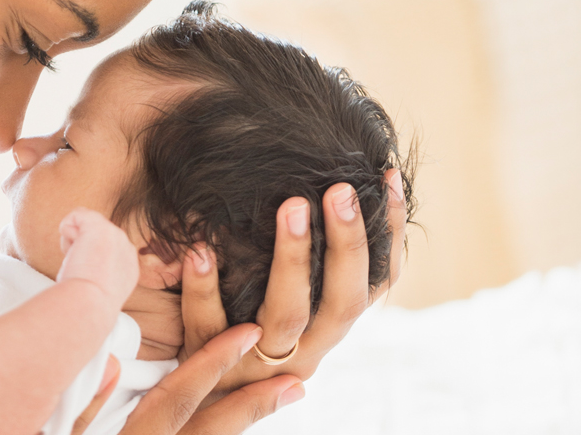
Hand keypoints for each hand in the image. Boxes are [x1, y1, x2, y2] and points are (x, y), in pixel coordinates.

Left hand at [58, 207, 139, 305]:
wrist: (90, 304)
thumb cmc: (86, 305)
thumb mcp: (98, 290)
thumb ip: (96, 273)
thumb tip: (79, 261)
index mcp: (128, 267)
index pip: (104, 251)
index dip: (88, 260)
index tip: (86, 279)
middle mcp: (126, 248)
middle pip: (95, 237)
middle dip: (82, 248)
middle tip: (79, 270)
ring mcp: (116, 235)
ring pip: (85, 225)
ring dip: (73, 241)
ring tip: (76, 261)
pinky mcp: (100, 226)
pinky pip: (77, 215)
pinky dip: (66, 228)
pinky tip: (71, 249)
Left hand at [126, 169, 408, 432]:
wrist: (192, 401)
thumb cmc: (240, 332)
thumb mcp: (284, 306)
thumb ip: (306, 268)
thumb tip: (326, 193)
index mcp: (328, 331)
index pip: (374, 284)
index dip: (387, 235)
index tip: (388, 179)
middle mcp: (305, 352)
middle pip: (342, 303)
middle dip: (347, 245)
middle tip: (341, 190)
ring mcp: (259, 363)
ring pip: (287, 315)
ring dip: (293, 259)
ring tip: (290, 206)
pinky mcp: (211, 365)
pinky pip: (209, 326)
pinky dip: (204, 287)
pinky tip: (199, 249)